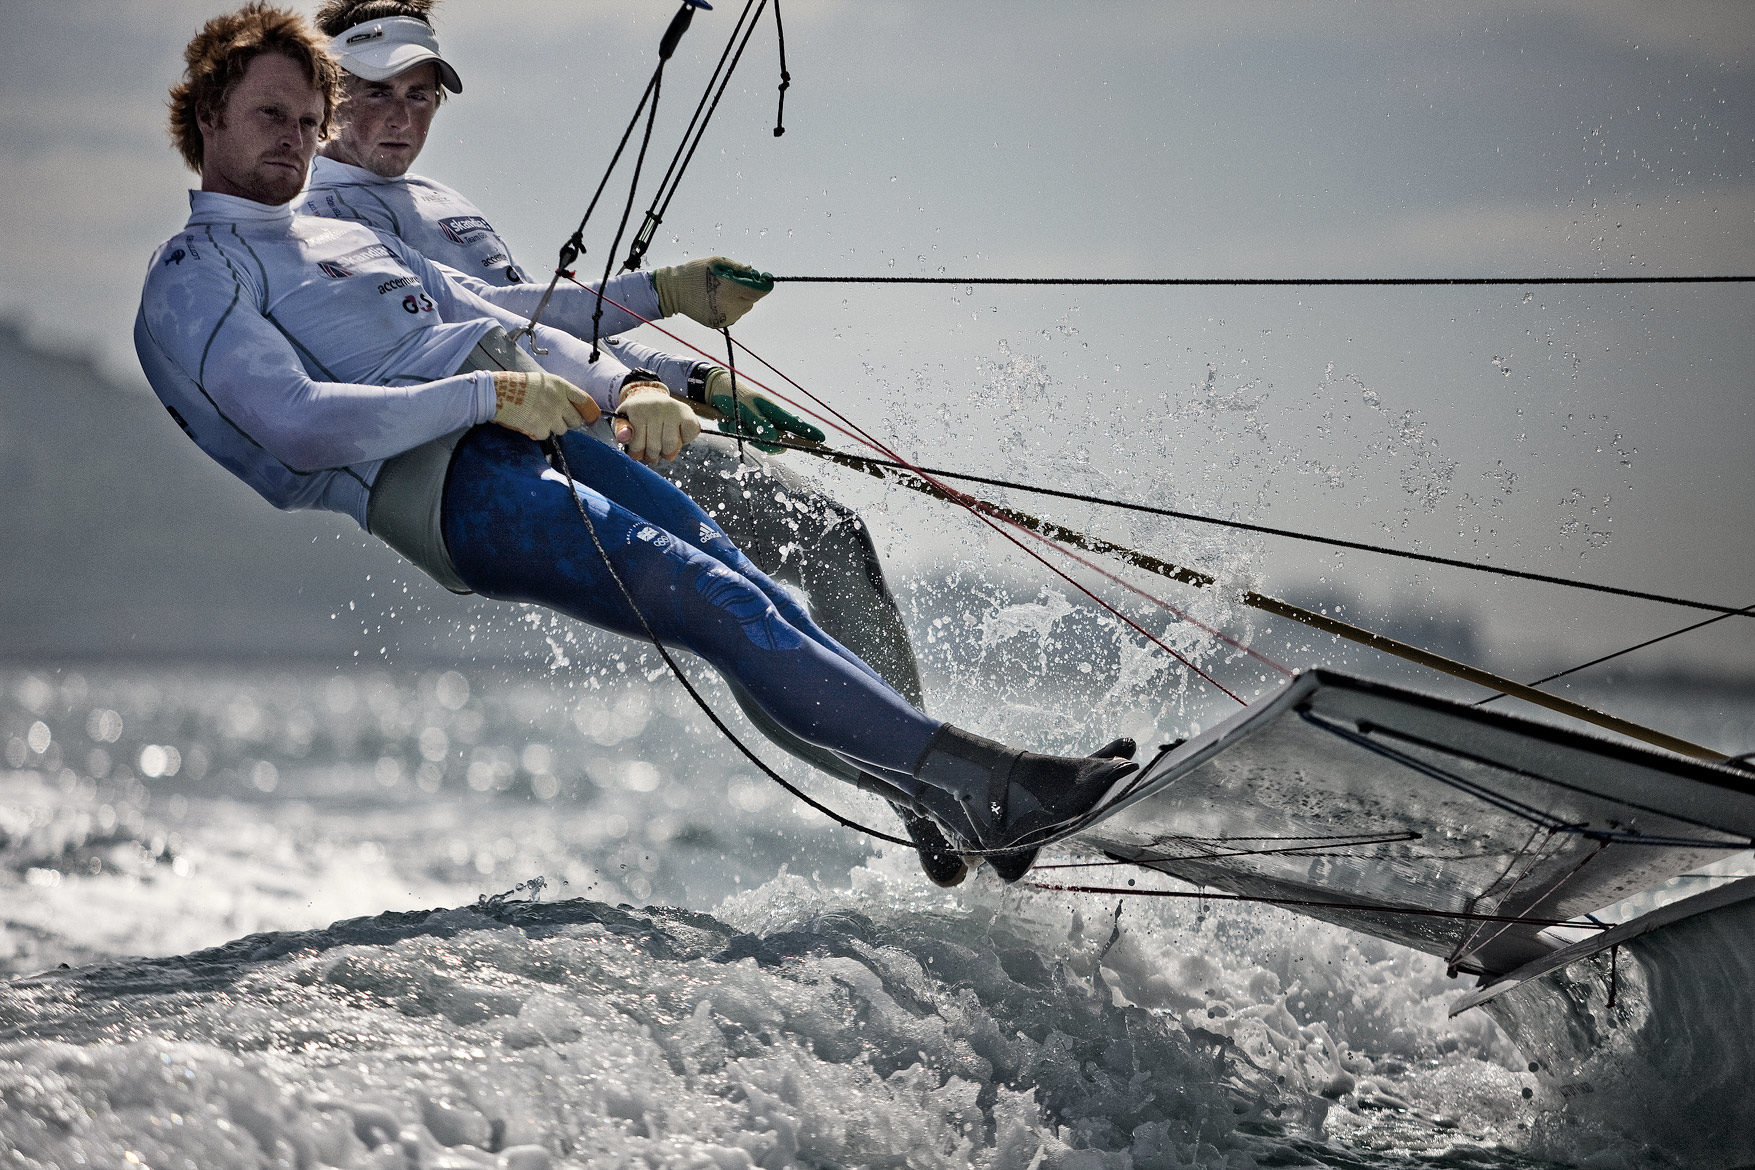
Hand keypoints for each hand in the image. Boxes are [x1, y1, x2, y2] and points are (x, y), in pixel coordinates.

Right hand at [491, 370, 598, 439]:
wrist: (498, 392)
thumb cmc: (518, 385)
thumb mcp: (542, 381)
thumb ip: (558, 392)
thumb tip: (569, 406)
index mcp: (560, 386)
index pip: (584, 400)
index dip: (588, 410)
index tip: (589, 417)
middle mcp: (559, 400)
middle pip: (576, 420)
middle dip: (568, 422)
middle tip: (557, 419)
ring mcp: (551, 415)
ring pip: (562, 430)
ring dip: (552, 427)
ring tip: (539, 418)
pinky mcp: (540, 427)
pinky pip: (545, 435)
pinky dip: (538, 432)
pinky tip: (529, 423)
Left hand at [616, 381, 700, 462]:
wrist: (651, 397)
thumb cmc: (636, 415)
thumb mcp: (622, 420)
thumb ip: (620, 430)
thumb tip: (624, 437)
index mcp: (636, 409)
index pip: (637, 447)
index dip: (637, 454)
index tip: (637, 448)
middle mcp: (655, 406)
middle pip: (654, 449)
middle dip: (652, 455)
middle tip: (651, 448)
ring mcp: (673, 409)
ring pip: (671, 447)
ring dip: (668, 452)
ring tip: (662, 443)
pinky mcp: (687, 412)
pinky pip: (688, 438)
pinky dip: (684, 441)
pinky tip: (677, 433)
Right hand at [653, 256, 772, 327]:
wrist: (673, 291)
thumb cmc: (695, 272)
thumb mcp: (716, 262)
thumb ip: (738, 268)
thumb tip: (753, 273)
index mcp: (730, 289)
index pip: (759, 292)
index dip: (764, 285)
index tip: (763, 279)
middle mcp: (729, 306)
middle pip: (752, 300)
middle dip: (748, 291)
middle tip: (735, 282)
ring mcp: (724, 317)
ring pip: (744, 309)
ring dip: (740, 300)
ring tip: (723, 291)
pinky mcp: (718, 324)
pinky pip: (734, 315)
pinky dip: (731, 308)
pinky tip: (717, 299)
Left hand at [696, 369, 824, 451]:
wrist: (714, 390)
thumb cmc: (734, 395)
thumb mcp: (746, 409)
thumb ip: (760, 424)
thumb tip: (773, 439)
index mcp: (773, 411)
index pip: (796, 424)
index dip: (809, 432)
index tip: (821, 439)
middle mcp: (768, 420)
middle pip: (776, 441)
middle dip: (761, 442)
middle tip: (747, 432)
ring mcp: (758, 425)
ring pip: (758, 442)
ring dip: (742, 433)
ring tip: (732, 420)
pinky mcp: (746, 429)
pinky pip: (743, 438)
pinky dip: (733, 431)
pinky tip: (727, 420)